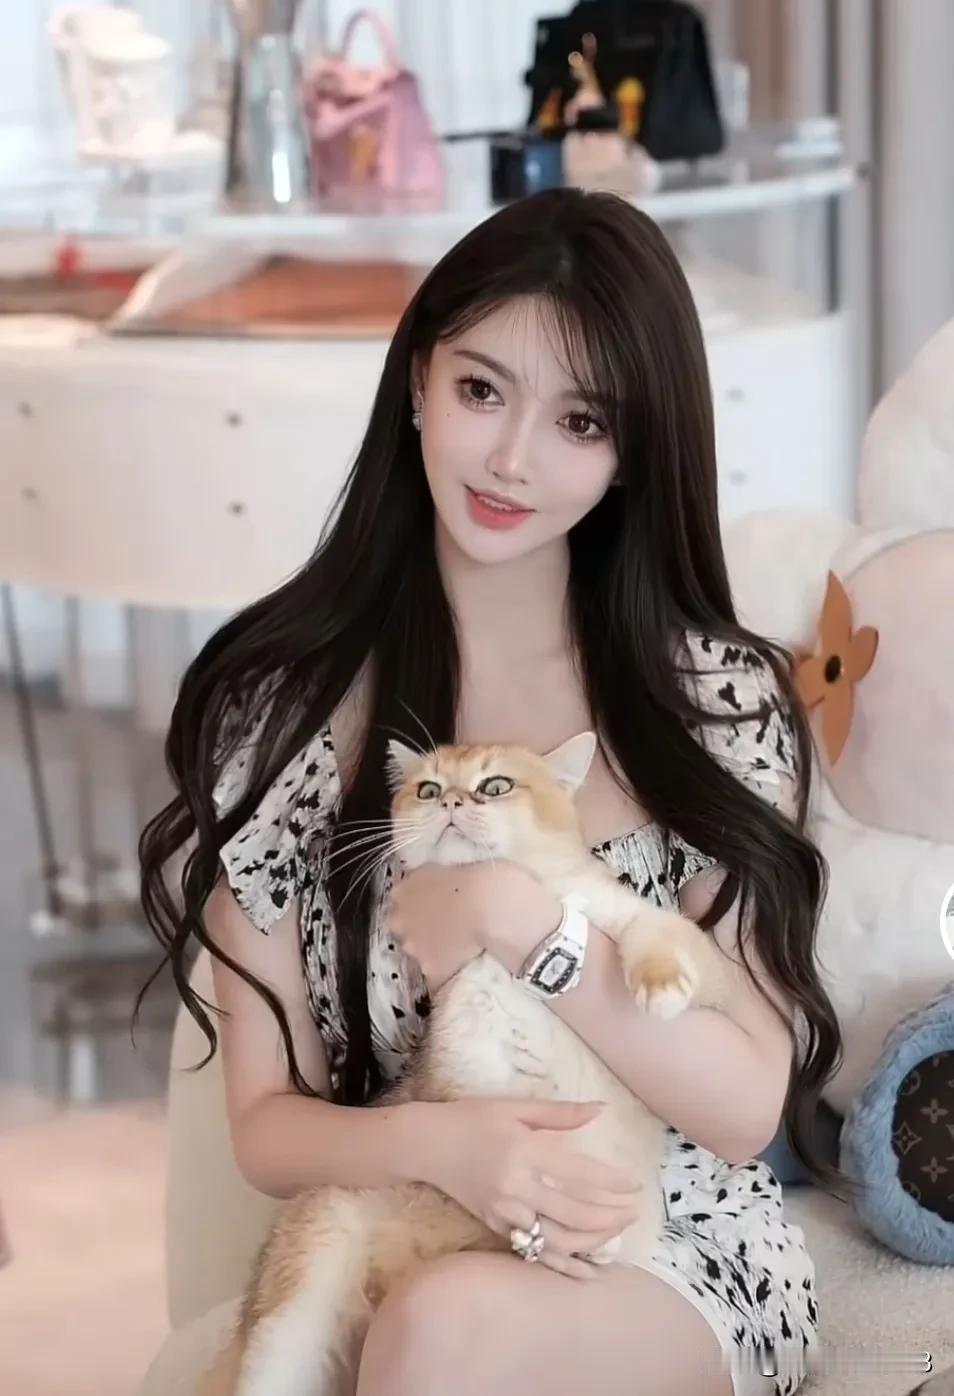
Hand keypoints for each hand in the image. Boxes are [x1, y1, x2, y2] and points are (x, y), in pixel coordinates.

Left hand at [389, 861, 562, 992]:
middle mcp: (400, 919)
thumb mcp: (458, 865)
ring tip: (464, 945)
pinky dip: (449, 974)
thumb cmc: (484, 876)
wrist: (495, 907)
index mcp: (403, 888)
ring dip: (436, 949)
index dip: (423, 900)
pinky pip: (438, 978)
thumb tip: (447, 885)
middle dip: (424, 926)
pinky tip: (466, 968)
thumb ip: (442, 878)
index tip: (442, 901)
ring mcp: (414, 948)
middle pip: (406, 926)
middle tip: (453, 923)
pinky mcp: (432, 972)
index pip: (404, 897)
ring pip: (421, 950)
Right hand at [421, 1097, 642, 1280]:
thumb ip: (560, 1113)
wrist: (426, 1144)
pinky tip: (587, 1271)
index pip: (580, 1173)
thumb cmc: (472, 1118)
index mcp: (525, 1151)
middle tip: (634, 1211)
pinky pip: (535, 1251)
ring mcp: (506, 1211)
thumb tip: (600, 1109)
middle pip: (575, 1211)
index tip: (635, 1185)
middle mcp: (517, 1186)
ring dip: (594, 1241)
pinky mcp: (496, 1226)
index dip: (612, 1182)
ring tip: (617, 1232)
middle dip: (610, 1215)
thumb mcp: (516, 1107)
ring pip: (559, 1238)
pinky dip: (563, 1263)